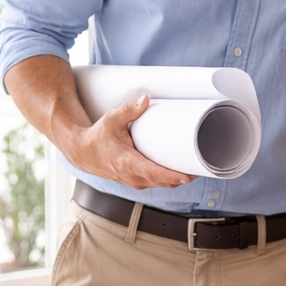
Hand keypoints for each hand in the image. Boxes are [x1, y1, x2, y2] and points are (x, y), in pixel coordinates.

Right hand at [61, 94, 193, 190]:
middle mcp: (132, 177)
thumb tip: (145, 100)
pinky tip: (181, 172)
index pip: (154, 173)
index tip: (188, 176)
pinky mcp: (137, 182)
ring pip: (162, 185)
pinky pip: (157, 184)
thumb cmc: (97, 137)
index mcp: (127, 163)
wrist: (83, 152)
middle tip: (202, 165)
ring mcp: (135, 182)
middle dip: (184, 176)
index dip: (172, 176)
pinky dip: (170, 180)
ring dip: (179, 179)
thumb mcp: (112, 120)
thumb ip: (130, 110)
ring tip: (197, 168)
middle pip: (164, 182)